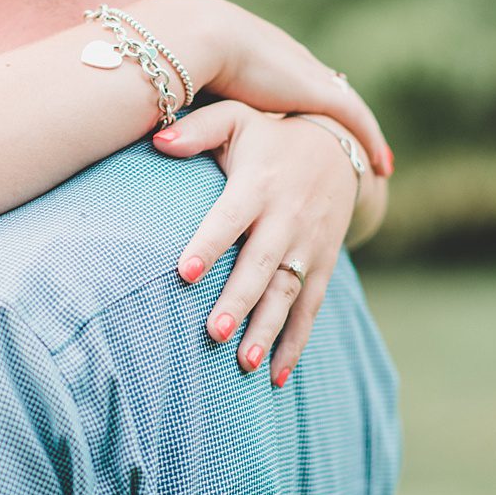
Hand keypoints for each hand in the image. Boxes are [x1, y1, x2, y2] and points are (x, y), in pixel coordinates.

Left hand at [154, 103, 363, 385]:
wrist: (339, 146)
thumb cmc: (269, 136)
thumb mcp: (236, 119)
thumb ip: (197, 130)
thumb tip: (156, 139)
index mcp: (258, 185)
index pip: (230, 219)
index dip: (208, 245)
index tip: (183, 272)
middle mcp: (286, 218)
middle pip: (261, 265)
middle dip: (239, 301)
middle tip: (215, 335)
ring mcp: (308, 245)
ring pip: (288, 293)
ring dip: (267, 330)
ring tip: (244, 364)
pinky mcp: (323, 264)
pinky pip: (311, 308)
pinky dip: (296, 343)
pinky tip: (275, 376)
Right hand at [185, 0, 392, 175]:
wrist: (192, 40)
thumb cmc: (178, 62)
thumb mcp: (186, 88)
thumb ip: (187, 111)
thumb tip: (163, 134)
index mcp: (262, 56)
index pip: (292, 78)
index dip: (304, 98)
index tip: (311, 116)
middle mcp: (290, 63)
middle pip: (324, 88)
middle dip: (336, 112)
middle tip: (352, 138)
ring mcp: (306, 76)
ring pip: (345, 109)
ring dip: (359, 134)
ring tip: (376, 161)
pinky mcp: (318, 92)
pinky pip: (356, 120)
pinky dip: (370, 141)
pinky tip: (384, 166)